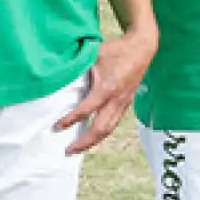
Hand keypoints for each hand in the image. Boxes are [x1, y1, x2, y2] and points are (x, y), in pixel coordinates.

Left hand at [57, 28, 157, 154]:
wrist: (142, 49)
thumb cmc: (115, 50)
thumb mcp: (94, 54)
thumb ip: (79, 67)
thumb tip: (58, 75)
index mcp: (108, 87)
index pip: (87, 110)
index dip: (71, 120)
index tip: (57, 126)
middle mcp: (117, 100)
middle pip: (101, 129)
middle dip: (84, 142)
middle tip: (68, 150)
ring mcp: (123, 104)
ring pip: (109, 130)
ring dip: (93, 142)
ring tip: (77, 149)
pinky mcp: (126, 105)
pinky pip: (113, 124)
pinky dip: (101, 134)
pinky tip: (91, 137)